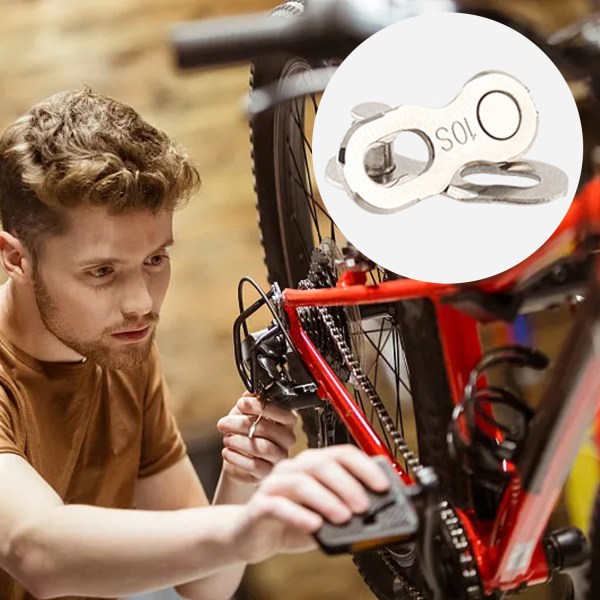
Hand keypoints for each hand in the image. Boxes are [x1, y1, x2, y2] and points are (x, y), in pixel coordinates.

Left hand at [217, 392, 296, 483]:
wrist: (238, 456)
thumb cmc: (245, 431)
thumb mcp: (245, 412)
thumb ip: (250, 401)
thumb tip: (250, 392)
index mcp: (287, 420)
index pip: (282, 412)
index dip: (260, 407)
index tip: (240, 403)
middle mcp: (287, 438)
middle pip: (268, 429)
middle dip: (242, 424)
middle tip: (223, 423)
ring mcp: (280, 456)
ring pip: (263, 448)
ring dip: (239, 441)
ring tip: (226, 439)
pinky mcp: (269, 472)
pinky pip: (255, 466)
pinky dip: (237, 458)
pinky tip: (227, 452)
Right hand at [233, 445, 390, 562]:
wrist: (249, 537)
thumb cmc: (288, 524)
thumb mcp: (321, 517)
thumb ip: (342, 512)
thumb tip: (373, 514)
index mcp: (311, 465)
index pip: (340, 454)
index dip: (364, 467)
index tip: (382, 486)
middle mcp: (292, 469)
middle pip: (321, 464)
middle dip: (347, 484)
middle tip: (363, 506)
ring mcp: (274, 485)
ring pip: (301, 482)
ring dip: (327, 499)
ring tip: (344, 517)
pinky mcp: (259, 506)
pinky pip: (278, 506)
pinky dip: (299, 515)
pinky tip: (315, 526)